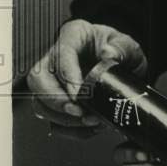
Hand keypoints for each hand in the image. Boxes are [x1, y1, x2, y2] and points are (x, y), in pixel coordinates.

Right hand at [27, 20, 146, 137]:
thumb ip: (121, 48)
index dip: (67, 77)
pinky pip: (52, 120)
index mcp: (72, 36)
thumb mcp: (128, 45)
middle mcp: (56, 58)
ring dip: (62, 117)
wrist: (122, 64)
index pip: (60, 54)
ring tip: (88, 120)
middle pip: (38, 79)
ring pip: (39, 101)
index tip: (79, 94)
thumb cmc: (119, 50)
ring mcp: (52, 81)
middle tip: (78, 111)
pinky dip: (69, 129)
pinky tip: (87, 128)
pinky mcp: (56, 102)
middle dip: (55, 100)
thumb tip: (108, 54)